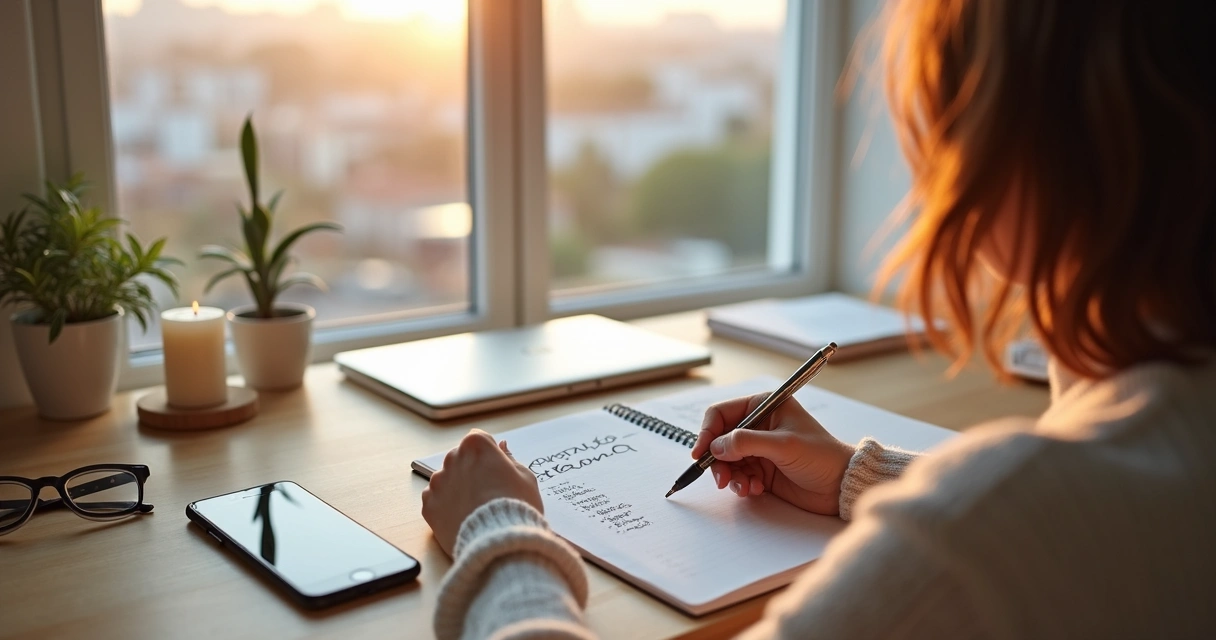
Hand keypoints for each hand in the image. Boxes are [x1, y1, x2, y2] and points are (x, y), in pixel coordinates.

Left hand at [421, 429, 542, 555]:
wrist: (498, 542)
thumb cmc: (517, 506)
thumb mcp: (525, 477)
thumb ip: (509, 458)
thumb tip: (500, 446)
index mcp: (476, 445)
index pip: (479, 439)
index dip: (489, 455)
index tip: (496, 470)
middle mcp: (452, 458)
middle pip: (461, 458)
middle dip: (471, 470)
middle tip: (488, 492)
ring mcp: (438, 482)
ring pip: (447, 479)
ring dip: (457, 487)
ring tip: (475, 508)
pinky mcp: (428, 505)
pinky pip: (435, 499)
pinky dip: (445, 505)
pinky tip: (462, 516)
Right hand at [691, 393, 854, 514]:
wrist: (841, 486)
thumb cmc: (821, 456)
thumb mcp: (783, 445)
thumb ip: (746, 442)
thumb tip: (715, 447)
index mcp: (764, 406)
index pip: (721, 414)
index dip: (707, 432)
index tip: (700, 453)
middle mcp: (758, 425)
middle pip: (719, 439)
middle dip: (717, 460)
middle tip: (721, 478)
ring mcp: (758, 449)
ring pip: (726, 460)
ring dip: (730, 475)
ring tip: (744, 487)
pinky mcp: (761, 470)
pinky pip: (737, 475)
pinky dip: (740, 484)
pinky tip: (754, 490)